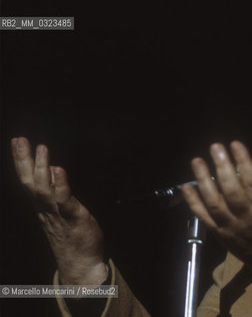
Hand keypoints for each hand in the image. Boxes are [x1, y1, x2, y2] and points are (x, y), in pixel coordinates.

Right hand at [11, 137, 106, 285]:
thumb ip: (57, 191)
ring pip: (44, 190)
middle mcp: (46, 209)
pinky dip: (61, 185)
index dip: (22, 161)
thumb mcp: (61, 210)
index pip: (28, 180)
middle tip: (20, 139)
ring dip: (42, 169)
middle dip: (24, 161)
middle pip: (30, 182)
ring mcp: (58, 214)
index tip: (17, 141)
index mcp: (42, 206)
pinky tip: (59, 170)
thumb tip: (54, 170)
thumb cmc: (72, 235)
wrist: (81, 263)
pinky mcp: (74, 218)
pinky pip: (64, 201)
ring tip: (41, 148)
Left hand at [182, 141, 251, 287]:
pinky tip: (186, 187)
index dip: (243, 162)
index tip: (235, 144)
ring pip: (214, 202)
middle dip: (222, 166)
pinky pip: (204, 217)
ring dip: (203, 180)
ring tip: (197, 161)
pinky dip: (193, 202)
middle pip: (231, 190)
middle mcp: (248, 216)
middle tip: (215, 147)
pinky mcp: (220, 233)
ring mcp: (231, 226)